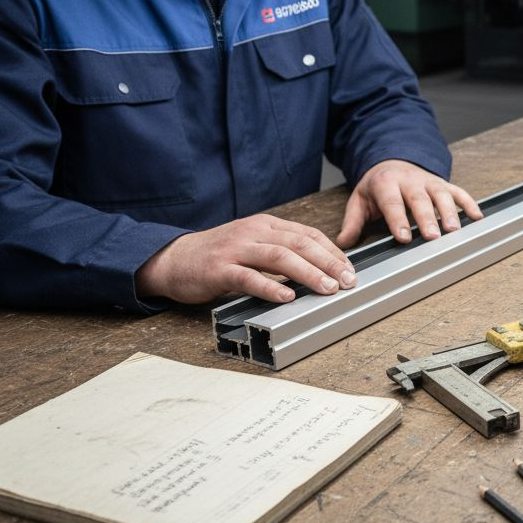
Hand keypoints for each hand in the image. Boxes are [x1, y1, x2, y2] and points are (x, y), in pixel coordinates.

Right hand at [135, 215, 355, 303]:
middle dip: (328, 262)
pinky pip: (248, 277)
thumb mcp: (253, 244)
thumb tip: (318, 268)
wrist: (173, 259)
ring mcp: (235, 249)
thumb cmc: (217, 256)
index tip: (349, 268)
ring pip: (278, 257)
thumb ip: (280, 250)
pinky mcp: (218, 269)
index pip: (307, 233)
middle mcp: (252, 232)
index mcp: (265, 225)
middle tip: (347, 280)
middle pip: (298, 243)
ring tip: (326, 288)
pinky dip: (270, 287)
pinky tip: (286, 297)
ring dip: (307, 273)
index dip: (331, 251)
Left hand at [336, 160, 482, 248]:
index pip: (392, 202)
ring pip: (441, 195)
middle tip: (432, 236)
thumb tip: (343, 243)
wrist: (393, 160)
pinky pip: (458, 192)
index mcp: (386, 183)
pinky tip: (477, 217)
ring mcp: (429, 181)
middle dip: (427, 218)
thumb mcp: (360, 199)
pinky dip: (469, 204)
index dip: (398, 220)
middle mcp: (410, 181)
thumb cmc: (378, 185)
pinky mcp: (443, 184)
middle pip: (419, 199)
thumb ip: (353, 222)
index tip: (404, 238)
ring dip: (449, 212)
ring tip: (454, 230)